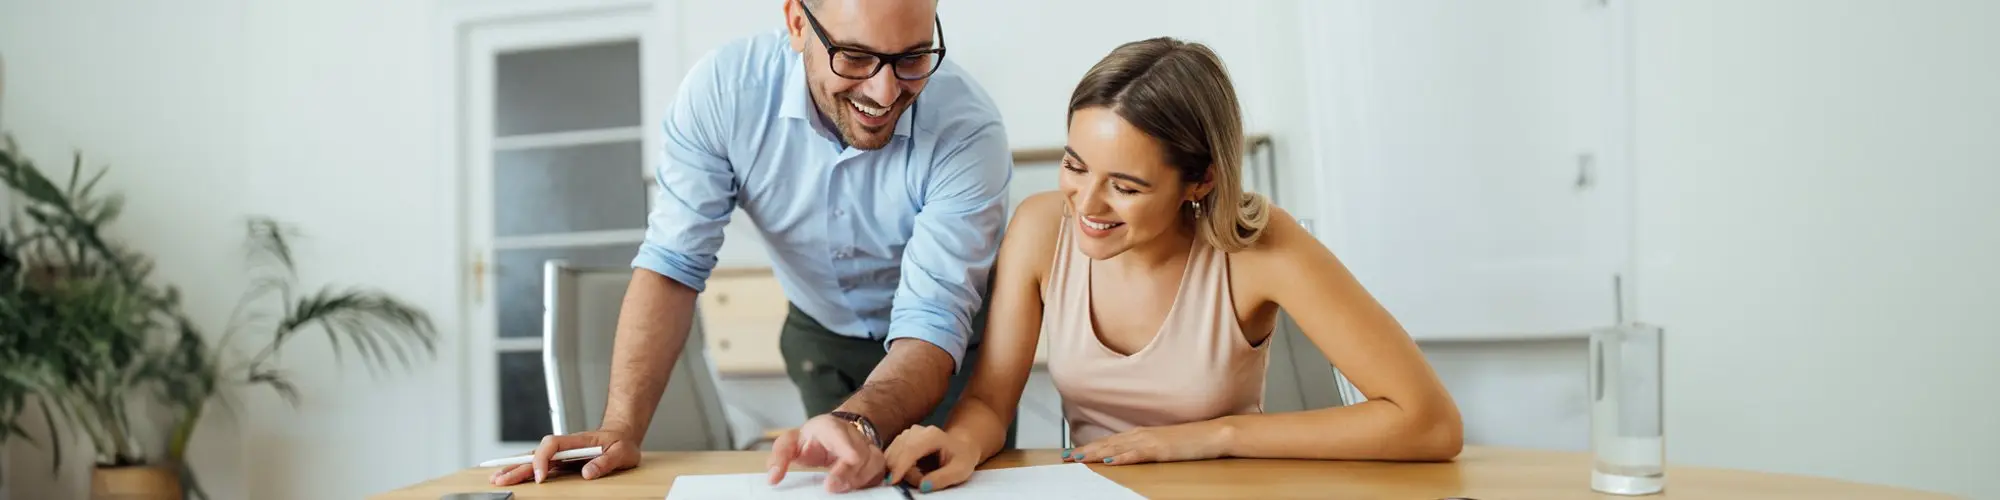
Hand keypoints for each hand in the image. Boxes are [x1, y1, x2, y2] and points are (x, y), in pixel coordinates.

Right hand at [489, 429, 640, 484]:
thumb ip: (605, 462)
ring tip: (497, 478)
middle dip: (517, 466)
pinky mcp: (561, 462)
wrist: (622, 435)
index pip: (552, 445)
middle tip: (501, 478)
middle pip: (536, 453)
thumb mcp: (621, 452)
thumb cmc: (621, 443)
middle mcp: (565, 446)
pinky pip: (539, 465)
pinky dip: (524, 470)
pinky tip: (511, 474)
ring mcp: (561, 454)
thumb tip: (587, 473)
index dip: (542, 460)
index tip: (541, 477)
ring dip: (515, 468)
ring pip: (533, 459)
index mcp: (577, 441)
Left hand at [766, 413, 885, 492]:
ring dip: (861, 479)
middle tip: (832, 488)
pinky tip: (857, 489)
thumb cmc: (810, 439)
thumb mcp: (790, 443)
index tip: (830, 483)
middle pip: (861, 454)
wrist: (832, 431)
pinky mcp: (875, 458)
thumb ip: (779, 457)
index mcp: (830, 427)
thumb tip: (773, 479)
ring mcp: (867, 445)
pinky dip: (871, 482)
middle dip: (849, 475)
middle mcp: (853, 434)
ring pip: (875, 462)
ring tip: (844, 489)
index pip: (840, 437)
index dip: (840, 459)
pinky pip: (882, 471)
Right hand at [884, 425, 978, 492]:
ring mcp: (906, 434)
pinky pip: (891, 457)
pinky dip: (898, 468)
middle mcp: (916, 431)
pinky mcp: (900, 440)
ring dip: (903, 472)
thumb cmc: (961, 458)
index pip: (910, 450)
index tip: (891, 482)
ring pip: (893, 457)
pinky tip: (912, 470)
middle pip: (899, 455)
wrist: (961, 447)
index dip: (899, 466)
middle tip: (924, 482)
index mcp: (931, 435)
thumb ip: (942, 479)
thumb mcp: (960, 471)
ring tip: (922, 475)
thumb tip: (923, 486)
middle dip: (906, 474)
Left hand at [1064, 421, 1229, 465]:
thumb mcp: (1162, 446)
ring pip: (1115, 447)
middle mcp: (1140, 435)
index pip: (1109, 441)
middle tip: (1065, 457)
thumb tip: (1127, 456)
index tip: (1071, 453)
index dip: (1089, 447)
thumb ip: (1145, 449)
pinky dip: (1121, 457)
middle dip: (1084, 450)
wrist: (1212, 433)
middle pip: (1106, 443)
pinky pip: (1137, 453)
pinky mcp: (1160, 448)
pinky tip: (1108, 461)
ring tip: (1076, 458)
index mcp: (1140, 434)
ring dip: (1094, 452)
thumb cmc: (1190, 442)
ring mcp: (1149, 440)